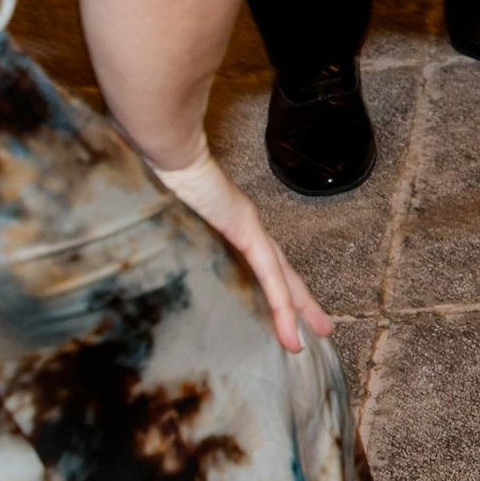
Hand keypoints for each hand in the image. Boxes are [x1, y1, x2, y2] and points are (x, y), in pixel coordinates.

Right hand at [152, 150, 334, 356]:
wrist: (166, 149)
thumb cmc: (157, 181)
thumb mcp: (169, 224)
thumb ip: (175, 244)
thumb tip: (159, 267)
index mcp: (227, 224)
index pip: (260, 262)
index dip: (275, 288)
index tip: (285, 312)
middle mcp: (244, 225)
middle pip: (281, 271)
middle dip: (301, 301)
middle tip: (322, 328)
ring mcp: (247, 224)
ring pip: (282, 275)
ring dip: (300, 306)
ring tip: (320, 331)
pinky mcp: (245, 227)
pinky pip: (268, 273)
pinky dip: (281, 303)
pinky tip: (290, 329)